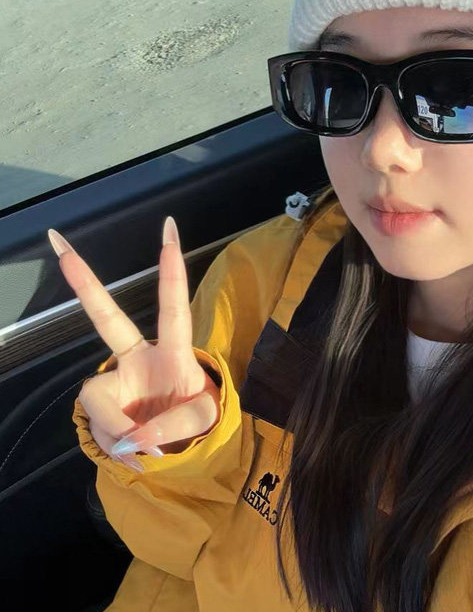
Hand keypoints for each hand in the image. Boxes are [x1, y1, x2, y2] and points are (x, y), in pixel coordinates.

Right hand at [50, 216, 220, 471]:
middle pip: (107, 317)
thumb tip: (134, 438)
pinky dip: (116, 445)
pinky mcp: (102, 405)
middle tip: (59, 244)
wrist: (183, 447)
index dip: (171, 270)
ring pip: (98, 401)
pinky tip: (134, 453)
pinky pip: (99, 427)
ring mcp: (116, 380)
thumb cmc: (199, 419)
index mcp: (173, 351)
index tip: (169, 229)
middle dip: (84, 281)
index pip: (173, 306)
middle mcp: (139, 358)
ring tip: (147, 447)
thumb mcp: (203, 421)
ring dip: (120, 431)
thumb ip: (172, 426)